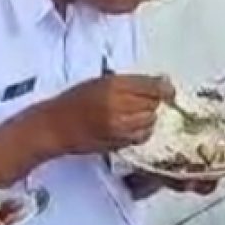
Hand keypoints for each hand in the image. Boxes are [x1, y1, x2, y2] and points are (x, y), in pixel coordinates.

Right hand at [31, 74, 174, 155]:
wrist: (55, 126)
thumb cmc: (74, 102)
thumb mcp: (100, 82)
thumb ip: (129, 82)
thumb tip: (160, 82)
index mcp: (113, 85)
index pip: (151, 86)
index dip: (164, 88)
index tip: (169, 90)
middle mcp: (118, 105)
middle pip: (153, 103)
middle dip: (154, 102)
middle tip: (145, 100)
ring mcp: (119, 126)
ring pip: (150, 121)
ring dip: (148, 117)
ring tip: (134, 113)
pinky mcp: (118, 142)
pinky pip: (142, 136)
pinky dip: (142, 131)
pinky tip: (131, 126)